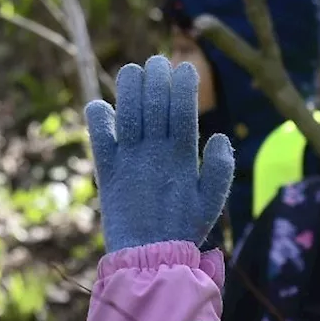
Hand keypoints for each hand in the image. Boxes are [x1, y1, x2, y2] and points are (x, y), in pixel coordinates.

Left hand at [85, 56, 234, 251]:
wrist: (148, 258)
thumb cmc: (183, 228)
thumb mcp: (212, 201)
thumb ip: (221, 168)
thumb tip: (220, 137)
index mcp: (182, 158)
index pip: (184, 109)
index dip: (184, 84)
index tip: (185, 68)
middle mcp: (154, 154)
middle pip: (154, 103)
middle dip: (157, 76)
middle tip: (157, 62)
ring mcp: (129, 160)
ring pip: (128, 112)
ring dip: (129, 86)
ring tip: (134, 71)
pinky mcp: (106, 171)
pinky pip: (99, 138)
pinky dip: (98, 119)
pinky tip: (101, 105)